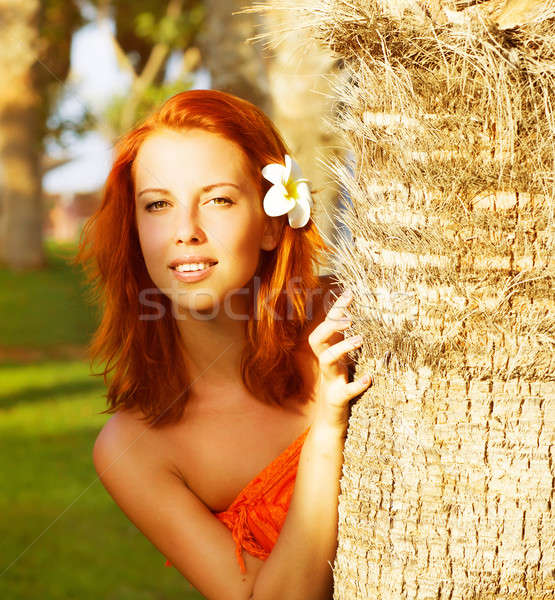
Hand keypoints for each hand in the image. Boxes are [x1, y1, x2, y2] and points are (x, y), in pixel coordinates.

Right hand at [308, 288, 371, 429]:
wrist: (332, 421)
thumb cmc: (342, 386)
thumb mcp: (346, 362)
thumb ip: (352, 343)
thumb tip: (372, 319)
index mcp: (329, 352)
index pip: (328, 325)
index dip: (336, 308)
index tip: (351, 292)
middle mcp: (326, 364)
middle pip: (317, 338)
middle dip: (331, 326)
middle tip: (351, 319)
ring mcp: (330, 381)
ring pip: (326, 360)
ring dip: (341, 348)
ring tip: (361, 339)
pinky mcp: (337, 399)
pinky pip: (344, 391)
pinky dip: (356, 385)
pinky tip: (369, 379)